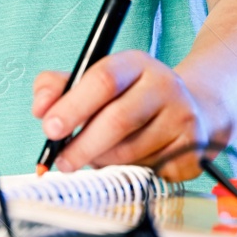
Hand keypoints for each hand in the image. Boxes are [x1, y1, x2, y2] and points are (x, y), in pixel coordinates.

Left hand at [31, 51, 230, 181]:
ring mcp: (184, 118)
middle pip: (117, 119)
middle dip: (82, 145)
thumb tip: (40, 109)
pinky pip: (150, 171)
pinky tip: (129, 160)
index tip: (49, 128)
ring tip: (96, 156)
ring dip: (104, 161)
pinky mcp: (194, 150)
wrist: (195, 108)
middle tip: (62, 161)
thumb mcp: (96, 79)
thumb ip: (59, 87)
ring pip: (130, 152)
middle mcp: (165, 85)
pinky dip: (129, 172)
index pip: (103, 79)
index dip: (72, 106)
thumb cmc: (131, 96)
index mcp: (136, 63)